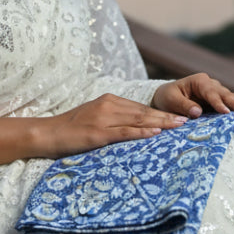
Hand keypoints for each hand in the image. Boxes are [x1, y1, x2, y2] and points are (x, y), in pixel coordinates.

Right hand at [39, 93, 189, 158]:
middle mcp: (108, 106)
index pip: (140, 107)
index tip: (178, 116)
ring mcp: (103, 119)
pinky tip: (155, 133)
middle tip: (187, 120)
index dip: (160, 112)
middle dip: (166, 116)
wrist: (47, 133)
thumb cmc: (70, 128)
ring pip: (137, 120)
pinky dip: (141, 132)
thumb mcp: (94, 117)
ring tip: (178, 126)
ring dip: (160, 123)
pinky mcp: (98, 133)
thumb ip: (113, 118)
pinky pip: (124, 132)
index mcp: (108, 100)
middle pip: (143, 112)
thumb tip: (135, 126)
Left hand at [152, 73, 233, 120]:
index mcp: (199, 81)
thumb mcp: (170, 100)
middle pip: (226, 94)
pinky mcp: (220, 102)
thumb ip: (183, 105)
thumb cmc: (167, 97)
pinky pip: (232, 106)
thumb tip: (197, 112)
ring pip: (233, 99)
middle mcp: (211, 85)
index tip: (225, 112)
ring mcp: (217, 93)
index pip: (210, 92)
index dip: (218, 102)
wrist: (167, 98)